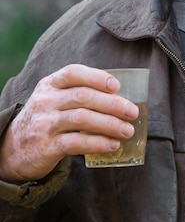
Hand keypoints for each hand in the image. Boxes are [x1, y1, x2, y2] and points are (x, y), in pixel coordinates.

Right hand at [0, 64, 139, 182]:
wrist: (14, 149)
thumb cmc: (46, 120)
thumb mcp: (54, 100)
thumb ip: (79, 94)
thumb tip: (121, 99)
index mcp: (50, 85)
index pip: (73, 73)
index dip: (97, 77)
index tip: (117, 86)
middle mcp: (45, 101)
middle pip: (83, 96)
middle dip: (112, 104)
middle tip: (132, 112)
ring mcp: (44, 123)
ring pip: (82, 118)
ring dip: (110, 124)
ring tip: (128, 130)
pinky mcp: (46, 146)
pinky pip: (76, 143)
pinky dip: (98, 143)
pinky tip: (113, 145)